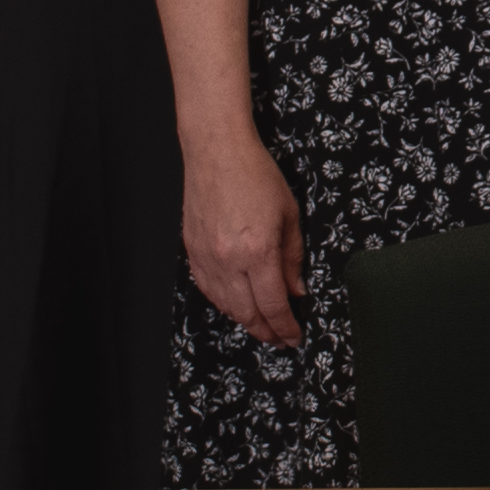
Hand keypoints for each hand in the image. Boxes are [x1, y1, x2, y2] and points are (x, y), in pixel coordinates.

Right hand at [181, 121, 305, 343]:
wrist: (216, 151)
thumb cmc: (255, 174)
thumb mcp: (289, 215)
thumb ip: (293, 258)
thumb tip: (297, 291)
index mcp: (257, 251)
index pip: (274, 305)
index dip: (286, 327)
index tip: (294, 336)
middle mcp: (229, 260)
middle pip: (248, 313)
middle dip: (266, 332)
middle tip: (280, 339)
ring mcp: (206, 257)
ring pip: (225, 305)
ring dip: (245, 321)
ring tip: (261, 325)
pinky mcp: (192, 250)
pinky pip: (207, 288)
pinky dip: (223, 303)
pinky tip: (235, 305)